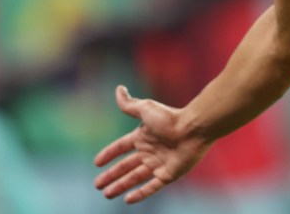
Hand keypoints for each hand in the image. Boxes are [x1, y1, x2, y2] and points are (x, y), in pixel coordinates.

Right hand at [94, 85, 210, 203]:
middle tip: (97, 185)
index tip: (96, 163)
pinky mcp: (168, 175)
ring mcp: (159, 163)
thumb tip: (118, 89)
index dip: (109, 154)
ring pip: (135, 178)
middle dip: (111, 175)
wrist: (193, 129)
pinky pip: (151, 187)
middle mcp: (150, 151)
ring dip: (121, 186)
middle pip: (126, 166)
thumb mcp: (146, 109)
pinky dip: (140, 194)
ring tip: (107, 194)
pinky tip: (128, 200)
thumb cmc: (170, 118)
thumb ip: (130, 104)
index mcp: (143, 136)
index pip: (121, 147)